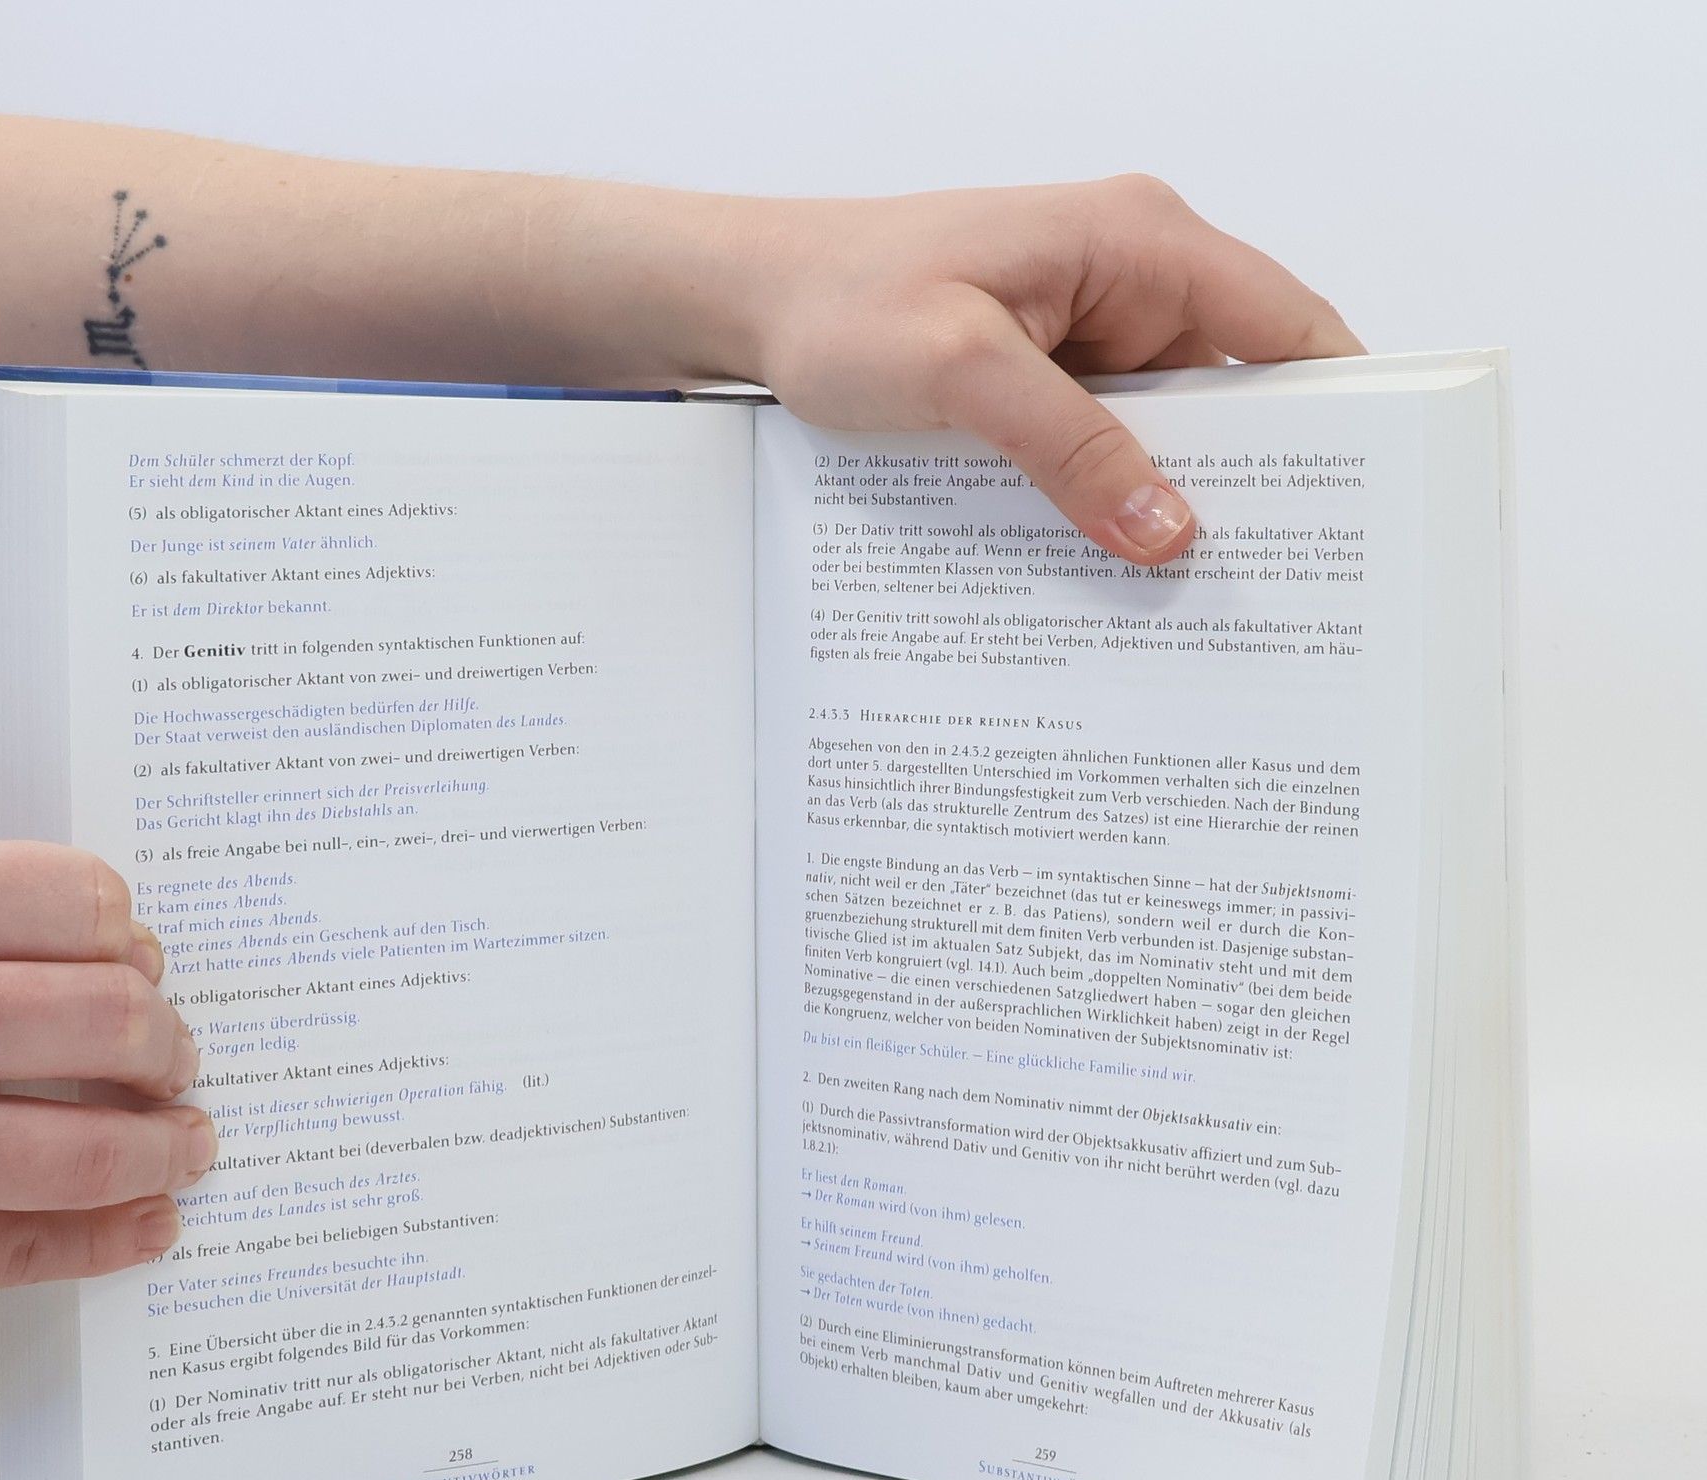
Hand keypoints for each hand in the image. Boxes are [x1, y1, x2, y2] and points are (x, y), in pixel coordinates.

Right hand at [0, 842, 214, 1318]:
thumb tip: (128, 960)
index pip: (68, 898)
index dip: (127, 933)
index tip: (142, 962)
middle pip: (102, 1021)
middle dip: (167, 1044)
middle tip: (176, 1059)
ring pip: (85, 1150)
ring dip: (165, 1147)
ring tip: (185, 1142)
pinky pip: (28, 1250)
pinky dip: (113, 1238)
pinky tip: (149, 1223)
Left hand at [745, 175, 1362, 564]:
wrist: (749, 305)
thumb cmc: (840, 302)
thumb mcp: (958, 371)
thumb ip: (1067, 446)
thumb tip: (1169, 531)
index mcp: (1136, 242)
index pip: (1283, 327)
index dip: (1342, 411)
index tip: (1364, 508)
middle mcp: (1128, 281)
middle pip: (1236, 391)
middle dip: (1256, 482)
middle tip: (1276, 589)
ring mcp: (1087, 334)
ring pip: (1169, 431)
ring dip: (1173, 502)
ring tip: (1198, 601)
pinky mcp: (1045, 380)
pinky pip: (1106, 446)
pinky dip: (1112, 501)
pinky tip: (1111, 570)